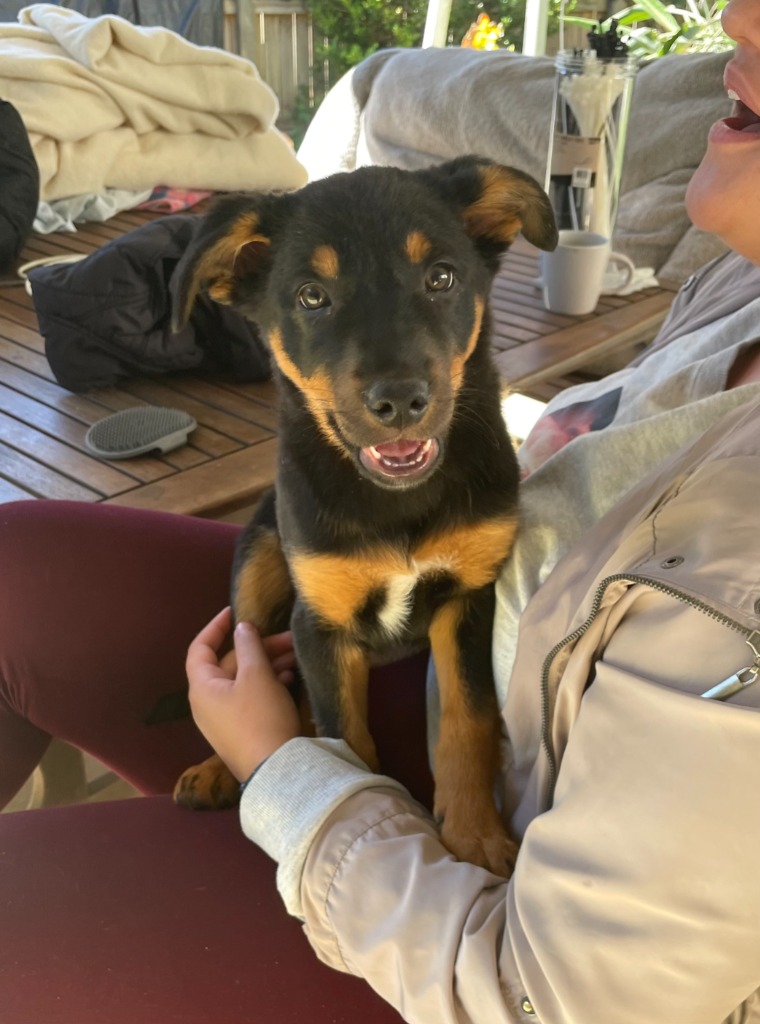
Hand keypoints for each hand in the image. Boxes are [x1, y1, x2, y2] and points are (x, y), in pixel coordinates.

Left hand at [186, 607, 300, 781]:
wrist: (276, 770)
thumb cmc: (260, 717)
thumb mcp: (257, 675)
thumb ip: (249, 645)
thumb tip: (241, 627)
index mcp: (202, 687)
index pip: (200, 648)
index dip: (216, 627)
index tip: (235, 610)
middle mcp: (207, 702)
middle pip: (229, 663)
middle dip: (258, 647)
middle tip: (287, 638)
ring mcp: (224, 718)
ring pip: (244, 680)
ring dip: (267, 664)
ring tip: (293, 656)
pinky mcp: (242, 729)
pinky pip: (250, 697)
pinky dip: (267, 683)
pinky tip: (288, 677)